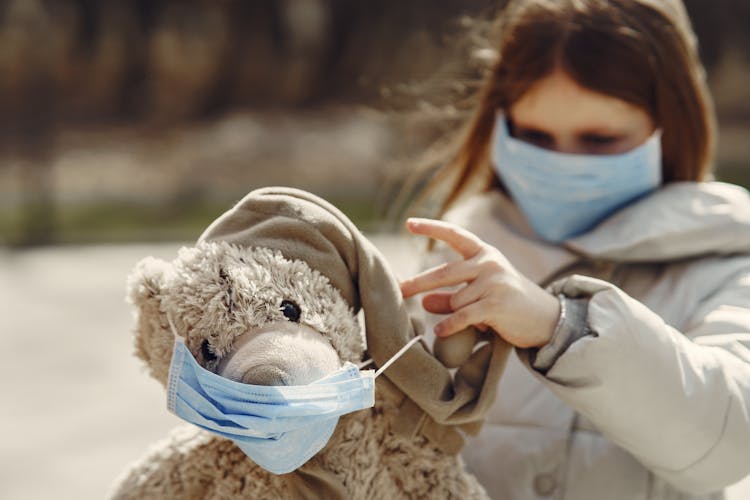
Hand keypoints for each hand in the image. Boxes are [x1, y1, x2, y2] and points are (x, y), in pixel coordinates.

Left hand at [400, 218, 560, 348]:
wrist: (547, 319)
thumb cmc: (509, 304)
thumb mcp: (479, 294)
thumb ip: (451, 296)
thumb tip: (424, 300)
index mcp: (484, 254)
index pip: (454, 235)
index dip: (431, 228)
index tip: (409, 223)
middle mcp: (489, 263)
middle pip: (444, 273)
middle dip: (418, 283)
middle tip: (399, 289)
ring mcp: (494, 282)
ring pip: (455, 301)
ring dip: (456, 315)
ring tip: (479, 320)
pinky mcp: (497, 303)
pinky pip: (462, 316)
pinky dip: (449, 326)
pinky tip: (441, 331)